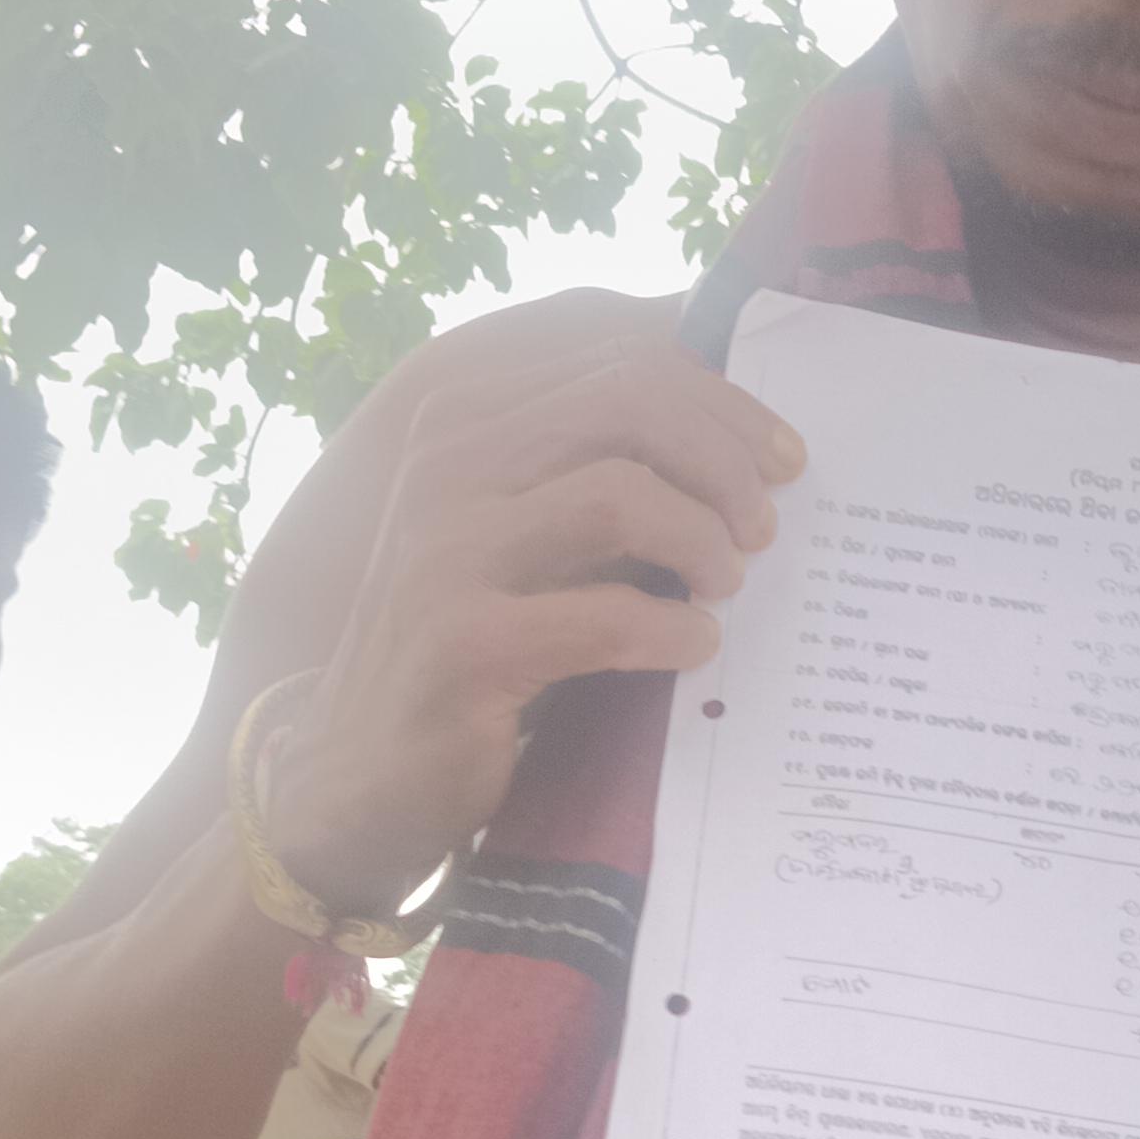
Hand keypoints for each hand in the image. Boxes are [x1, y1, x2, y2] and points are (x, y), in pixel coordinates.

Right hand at [260, 318, 804, 920]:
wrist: (358, 774)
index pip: (622, 365)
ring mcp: (447, 553)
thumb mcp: (522, 541)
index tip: (781, 460)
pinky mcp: (465, 645)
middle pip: (630, 403)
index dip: (723, 405)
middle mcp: (447, 468)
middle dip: (725, 458)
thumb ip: (593, 480)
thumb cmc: (469, 649)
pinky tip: (695, 648)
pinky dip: (673, 631)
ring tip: (728, 585)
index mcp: (465, 424)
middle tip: (765, 526)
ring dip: (703, 539)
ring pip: (620, 492)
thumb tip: (737, 446)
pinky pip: (606, 616)